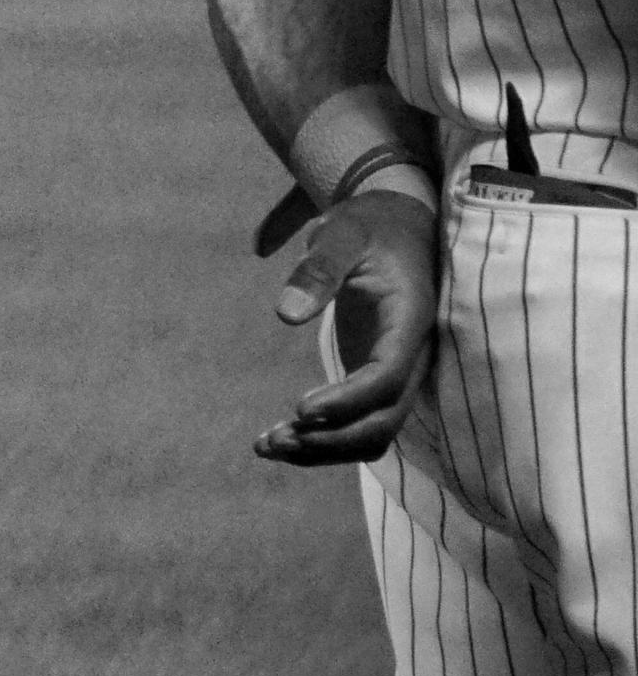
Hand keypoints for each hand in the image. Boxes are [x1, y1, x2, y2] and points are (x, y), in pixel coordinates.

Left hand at [255, 188, 439, 465]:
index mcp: (409, 323)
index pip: (387, 377)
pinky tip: (278, 438)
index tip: (301, 409)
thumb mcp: (342, 233)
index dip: (349, 400)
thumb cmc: (369, 226)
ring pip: (371, 433)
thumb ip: (318, 269)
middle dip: (330, 439)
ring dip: (323, 448)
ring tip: (266, 446)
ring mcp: (395, 373)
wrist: (397, 226)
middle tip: (272, 441)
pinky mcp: (374, 378)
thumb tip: (285, 314)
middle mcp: (410, 358)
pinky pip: (357, 423)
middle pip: (382, 421)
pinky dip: (323, 438)